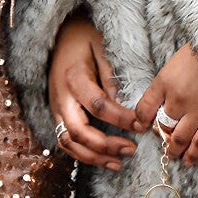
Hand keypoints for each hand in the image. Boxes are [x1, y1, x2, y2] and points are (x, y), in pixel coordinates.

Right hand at [48, 13, 141, 167]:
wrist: (62, 34)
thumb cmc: (85, 38)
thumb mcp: (102, 46)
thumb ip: (110, 75)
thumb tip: (122, 103)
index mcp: (73, 77)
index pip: (97, 105)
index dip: (120, 119)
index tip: (142, 124)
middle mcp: (60, 96)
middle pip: (78, 132)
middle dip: (105, 146)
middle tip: (130, 150)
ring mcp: (56, 107)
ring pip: (68, 142)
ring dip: (93, 157)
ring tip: (118, 163)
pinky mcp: (57, 113)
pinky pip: (65, 140)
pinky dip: (83, 154)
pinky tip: (104, 158)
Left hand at [134, 44, 197, 164]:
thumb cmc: (197, 57)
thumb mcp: (170, 67)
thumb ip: (158, 88)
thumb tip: (148, 110)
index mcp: (165, 83)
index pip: (145, 108)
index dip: (141, 121)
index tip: (142, 127)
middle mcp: (179, 99)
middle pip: (163, 127)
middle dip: (160, 138)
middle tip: (162, 144)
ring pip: (182, 138)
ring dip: (175, 150)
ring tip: (173, 156)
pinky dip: (195, 152)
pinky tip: (191, 159)